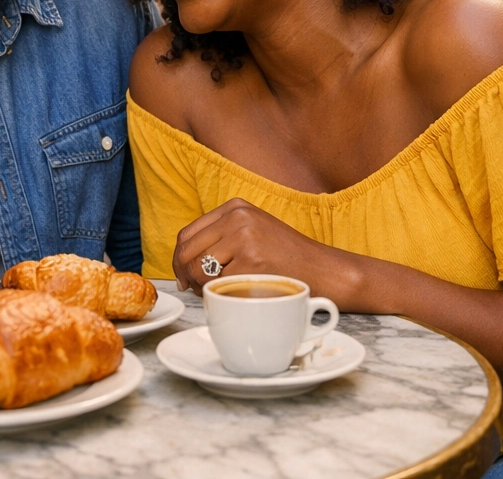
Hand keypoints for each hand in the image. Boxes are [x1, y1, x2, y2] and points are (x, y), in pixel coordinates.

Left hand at [171, 198, 354, 297]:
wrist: (323, 269)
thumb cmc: (287, 257)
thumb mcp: (253, 230)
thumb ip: (222, 235)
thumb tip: (182, 260)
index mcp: (235, 207)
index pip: (187, 234)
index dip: (179, 260)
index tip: (183, 276)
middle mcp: (237, 217)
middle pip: (187, 252)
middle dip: (186, 276)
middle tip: (196, 290)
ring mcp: (244, 238)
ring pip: (197, 270)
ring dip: (202, 288)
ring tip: (220, 292)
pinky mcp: (251, 262)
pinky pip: (217, 285)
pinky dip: (222, 295)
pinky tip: (237, 294)